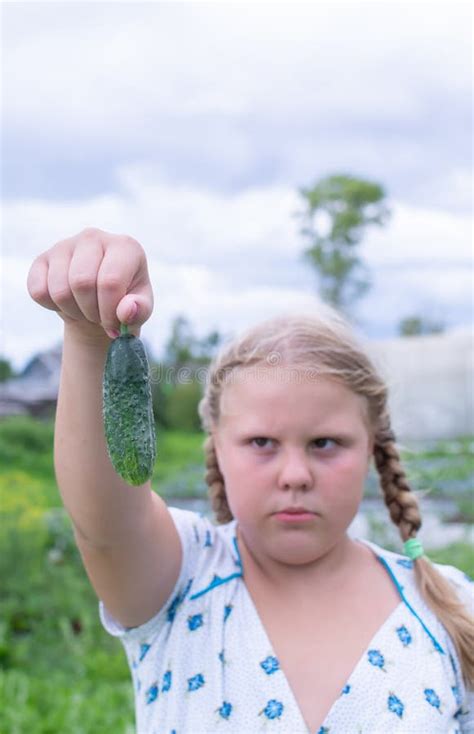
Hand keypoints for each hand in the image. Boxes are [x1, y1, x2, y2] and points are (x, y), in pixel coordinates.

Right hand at [27, 227, 153, 339]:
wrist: (99, 303)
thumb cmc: (124, 302)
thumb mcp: (141, 308)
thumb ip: (140, 310)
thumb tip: (126, 310)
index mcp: (125, 246)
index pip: (110, 282)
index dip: (109, 312)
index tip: (114, 325)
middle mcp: (94, 237)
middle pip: (82, 283)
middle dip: (91, 312)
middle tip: (99, 317)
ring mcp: (65, 245)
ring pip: (59, 290)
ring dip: (73, 312)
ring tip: (86, 310)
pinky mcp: (42, 259)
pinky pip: (38, 291)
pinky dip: (52, 307)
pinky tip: (68, 302)